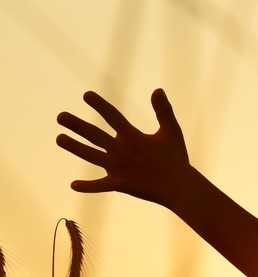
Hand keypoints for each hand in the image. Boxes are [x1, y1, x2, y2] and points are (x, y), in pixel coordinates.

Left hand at [57, 89, 189, 206]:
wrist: (180, 187)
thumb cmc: (177, 159)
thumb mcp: (172, 132)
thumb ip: (164, 111)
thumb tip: (157, 90)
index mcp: (133, 137)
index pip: (113, 117)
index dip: (100, 105)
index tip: (86, 95)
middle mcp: (122, 150)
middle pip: (94, 135)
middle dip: (76, 125)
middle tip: (60, 116)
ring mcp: (118, 168)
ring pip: (91, 156)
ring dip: (74, 147)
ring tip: (59, 139)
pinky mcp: (120, 184)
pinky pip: (100, 185)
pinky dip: (88, 186)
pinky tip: (73, 185)